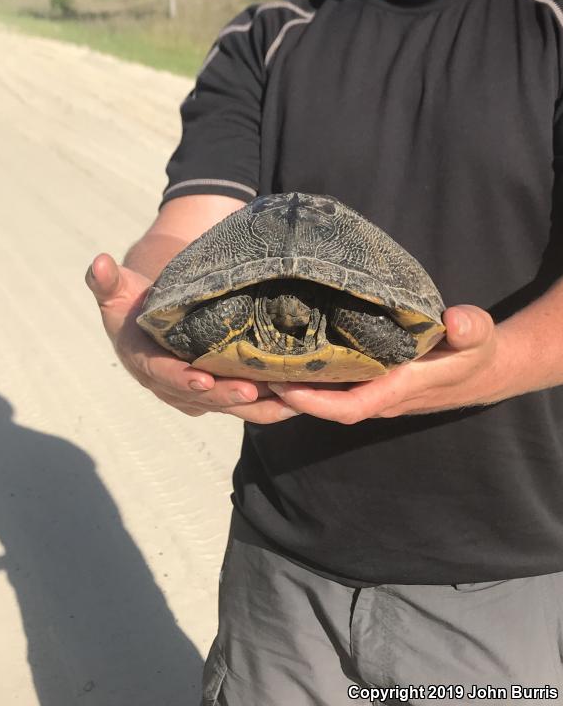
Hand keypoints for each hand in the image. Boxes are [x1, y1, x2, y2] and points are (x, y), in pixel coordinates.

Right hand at [85, 253, 297, 423]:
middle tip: (252, 392)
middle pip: (200, 397)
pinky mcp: (217, 391)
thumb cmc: (135, 302)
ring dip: (257, 407)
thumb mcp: (118, 290)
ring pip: (226, 406)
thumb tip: (98, 263)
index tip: (201, 379)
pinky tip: (297, 401)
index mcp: (143, 362)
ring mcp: (195, 393)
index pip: (161, 373)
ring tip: (287, 403)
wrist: (150, 318)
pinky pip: (243, 403)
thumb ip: (106, 281)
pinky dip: (269, 405)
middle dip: (225, 396)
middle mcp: (169, 385)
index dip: (180, 378)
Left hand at [268, 305, 505, 423]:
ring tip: (253, 367)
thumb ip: (470, 330)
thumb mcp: (477, 337)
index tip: (284, 387)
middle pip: (325, 406)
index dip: (315, 402)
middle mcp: (377, 397)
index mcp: (397, 390)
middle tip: (250, 374)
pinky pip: (331, 386)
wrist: (478, 371)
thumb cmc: (474, 353)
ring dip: (291, 388)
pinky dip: (306, 379)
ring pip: (324, 397)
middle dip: (288, 396)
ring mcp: (370, 392)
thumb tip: (455, 322)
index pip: (349, 407)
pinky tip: (281, 360)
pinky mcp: (367, 382)